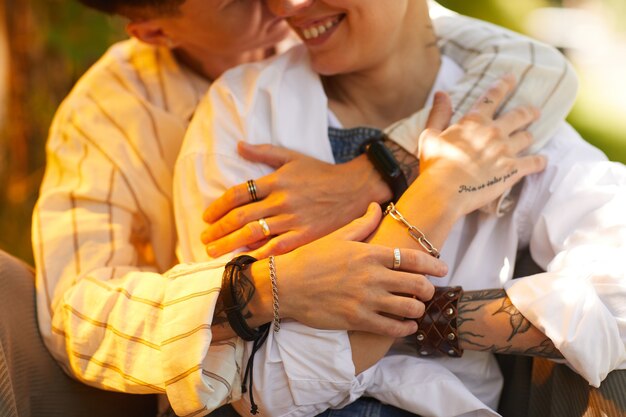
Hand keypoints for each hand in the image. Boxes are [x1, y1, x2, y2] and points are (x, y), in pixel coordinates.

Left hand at [201, 142, 389, 257]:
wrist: (354, 188)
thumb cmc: (321, 172)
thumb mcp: (293, 157)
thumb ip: (265, 152)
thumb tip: (239, 145)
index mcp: (276, 180)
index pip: (238, 193)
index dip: (218, 206)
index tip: (206, 217)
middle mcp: (282, 200)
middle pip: (241, 216)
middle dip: (218, 229)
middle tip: (204, 239)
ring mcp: (293, 219)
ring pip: (254, 233)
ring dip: (230, 244)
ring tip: (213, 252)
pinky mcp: (305, 236)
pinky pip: (276, 247)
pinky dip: (258, 254)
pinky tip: (243, 260)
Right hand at [270, 203, 448, 337]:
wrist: (285, 285)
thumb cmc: (311, 258)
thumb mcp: (338, 236)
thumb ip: (363, 223)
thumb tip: (378, 205)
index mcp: (370, 253)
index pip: (414, 259)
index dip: (434, 265)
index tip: (443, 269)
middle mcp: (372, 276)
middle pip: (418, 285)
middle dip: (429, 290)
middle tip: (428, 292)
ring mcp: (366, 299)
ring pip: (409, 308)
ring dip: (418, 310)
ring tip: (416, 309)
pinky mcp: (357, 320)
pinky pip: (392, 328)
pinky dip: (405, 328)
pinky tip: (406, 326)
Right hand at [417, 74, 547, 216]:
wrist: (444, 192)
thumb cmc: (434, 165)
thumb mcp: (430, 135)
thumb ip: (438, 113)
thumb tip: (441, 93)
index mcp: (473, 121)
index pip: (492, 96)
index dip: (504, 85)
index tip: (512, 78)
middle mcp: (493, 131)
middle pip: (519, 115)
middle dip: (528, 112)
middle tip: (535, 111)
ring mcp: (505, 150)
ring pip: (526, 137)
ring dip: (529, 136)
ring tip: (531, 136)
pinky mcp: (513, 170)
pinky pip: (534, 162)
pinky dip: (539, 161)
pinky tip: (542, 161)